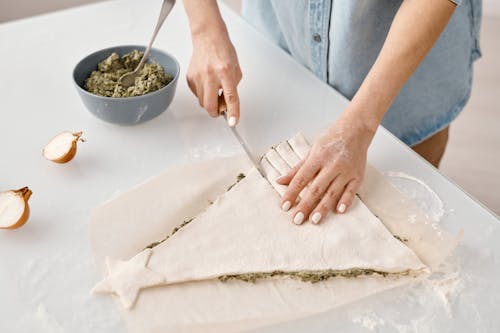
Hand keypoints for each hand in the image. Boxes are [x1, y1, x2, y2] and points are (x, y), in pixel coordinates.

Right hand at [186, 31, 241, 125]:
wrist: (208, 37)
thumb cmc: (223, 51)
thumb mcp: (235, 69)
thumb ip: (233, 87)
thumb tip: (228, 104)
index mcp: (225, 72)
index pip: (230, 97)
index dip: (233, 112)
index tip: (233, 122)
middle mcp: (210, 75)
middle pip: (210, 106)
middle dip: (216, 112)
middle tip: (221, 107)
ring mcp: (198, 77)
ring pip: (202, 102)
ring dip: (210, 101)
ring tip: (215, 90)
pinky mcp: (190, 77)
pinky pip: (197, 94)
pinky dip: (203, 93)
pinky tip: (207, 83)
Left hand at [277, 110, 374, 224]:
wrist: (356, 129)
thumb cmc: (331, 140)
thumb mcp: (311, 151)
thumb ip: (296, 169)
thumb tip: (280, 182)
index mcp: (317, 157)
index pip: (301, 178)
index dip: (291, 193)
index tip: (284, 206)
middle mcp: (331, 165)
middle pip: (316, 188)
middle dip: (305, 205)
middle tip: (297, 220)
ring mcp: (346, 171)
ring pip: (332, 192)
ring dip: (323, 207)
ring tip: (314, 220)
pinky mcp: (358, 176)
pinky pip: (351, 191)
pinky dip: (345, 201)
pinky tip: (339, 211)